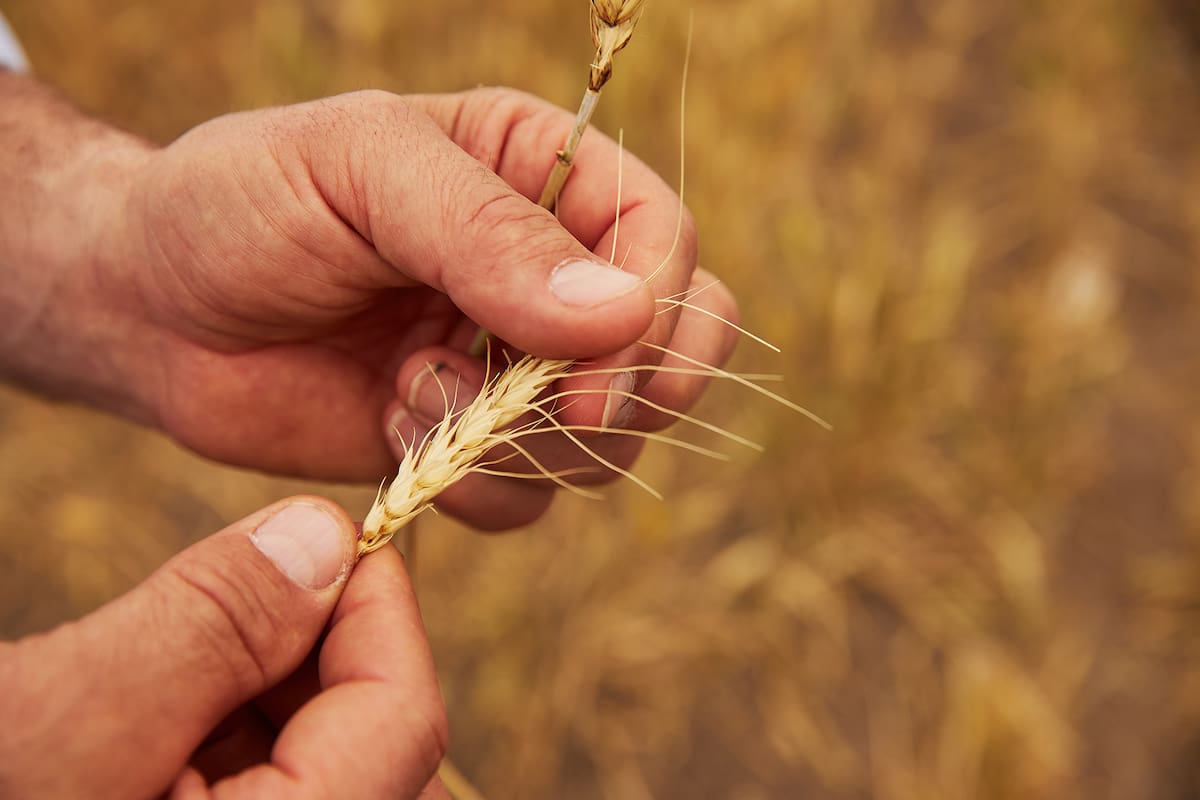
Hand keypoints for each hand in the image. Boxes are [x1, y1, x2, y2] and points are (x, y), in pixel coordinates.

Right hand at [0, 497, 447, 798]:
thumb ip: (205, 626)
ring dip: (271, 699)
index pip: (403, 723)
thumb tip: (320, 534)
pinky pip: (269, 793)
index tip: (329, 534)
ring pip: (329, 770)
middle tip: (236, 598)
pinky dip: (232, 743)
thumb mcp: (53, 722)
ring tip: (166, 672)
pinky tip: (157, 723)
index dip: (378, 610)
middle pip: (380, 750)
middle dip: (319, 654)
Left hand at [2, 82, 737, 527]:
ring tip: (413, 391)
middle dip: (626, 392)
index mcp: (539, 171)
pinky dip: (475, 485)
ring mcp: (514, 365)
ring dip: (521, 439)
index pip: (662, 236)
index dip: (657, 310)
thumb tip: (623, 314)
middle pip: (674, 343)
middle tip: (558, 411)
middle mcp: (546, 271)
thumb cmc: (242, 203)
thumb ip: (485, 232)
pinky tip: (393, 428)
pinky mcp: (472, 443)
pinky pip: (532, 496)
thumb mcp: (356, 170)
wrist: (150, 306)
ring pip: (608, 437)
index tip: (591, 374)